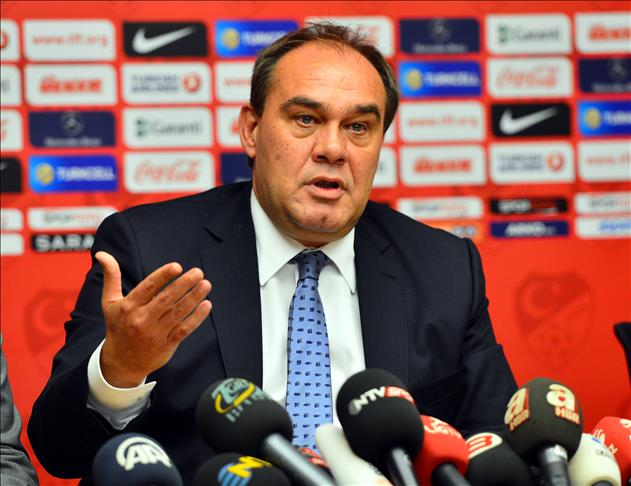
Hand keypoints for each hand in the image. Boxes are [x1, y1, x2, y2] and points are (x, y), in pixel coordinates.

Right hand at [95, 251, 211, 387]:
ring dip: (194, 297)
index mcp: (128, 307)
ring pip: (178, 312)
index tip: (177, 266)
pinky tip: (206, 305)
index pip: (148, 288)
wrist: (121, 362)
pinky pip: (184, 329)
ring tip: (206, 284)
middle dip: (184, 284)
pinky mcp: (167, 344)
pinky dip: (197, 317)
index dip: (163, 276)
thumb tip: (102, 254)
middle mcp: (141, 319)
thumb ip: (111, 277)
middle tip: (198, 272)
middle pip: (166, 299)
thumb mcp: (109, 302)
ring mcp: (155, 333)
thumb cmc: (118, 326)